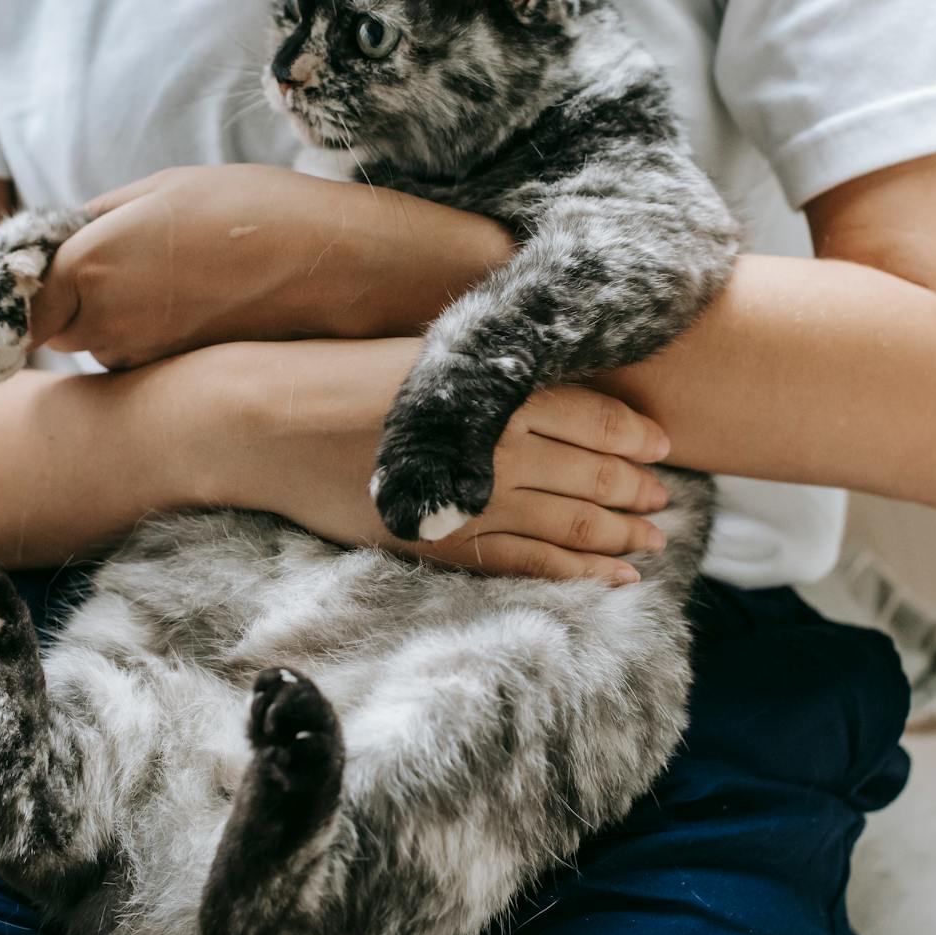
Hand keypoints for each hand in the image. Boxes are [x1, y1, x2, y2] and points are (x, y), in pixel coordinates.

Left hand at [31, 165, 511, 368]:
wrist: (360, 278)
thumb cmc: (264, 218)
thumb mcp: (164, 190)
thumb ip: (90, 225)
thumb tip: (42, 254)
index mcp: (90, 273)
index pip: (10, 300)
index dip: (22, 285)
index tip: (36, 283)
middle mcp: (106, 338)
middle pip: (62, 321)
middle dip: (84, 295)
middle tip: (152, 259)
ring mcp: (149, 374)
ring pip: (110, 344)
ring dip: (135, 319)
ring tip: (203, 283)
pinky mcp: (186, 393)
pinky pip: (155, 367)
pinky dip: (174, 344)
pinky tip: (224, 314)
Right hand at [194, 338, 670, 583]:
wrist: (268, 422)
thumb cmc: (339, 375)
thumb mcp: (427, 354)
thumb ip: (491, 372)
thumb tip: (549, 378)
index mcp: (497, 392)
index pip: (596, 416)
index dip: (638, 435)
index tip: (665, 446)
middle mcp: (500, 449)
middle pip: (596, 473)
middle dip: (638, 490)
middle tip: (667, 501)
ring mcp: (477, 501)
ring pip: (574, 524)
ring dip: (622, 534)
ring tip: (655, 540)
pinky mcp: (448, 541)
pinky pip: (531, 565)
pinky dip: (581, 573)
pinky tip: (617, 580)